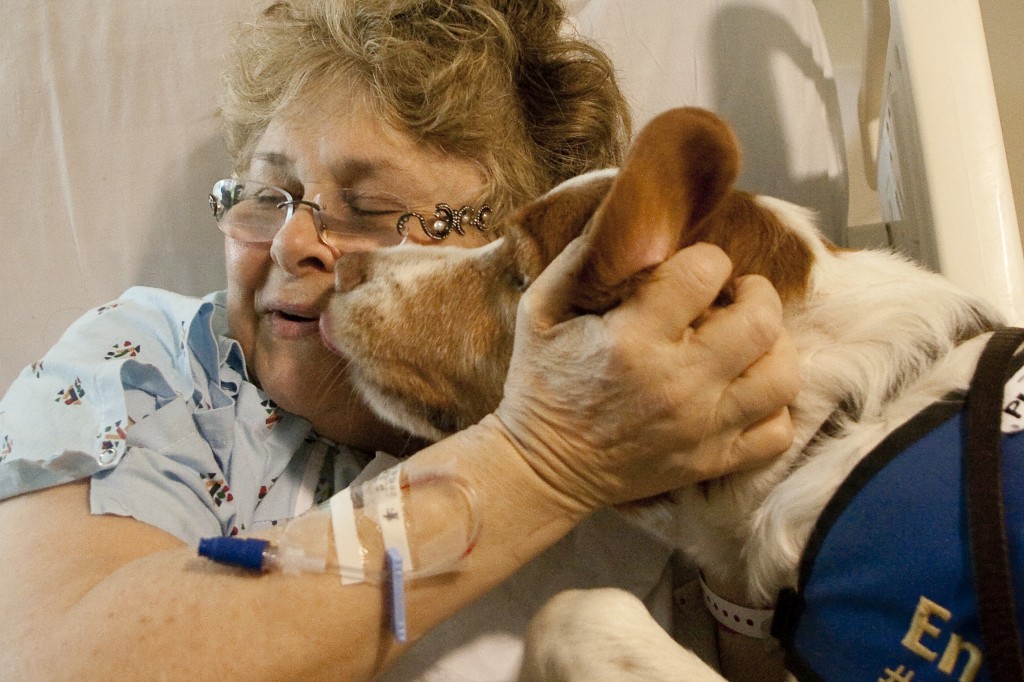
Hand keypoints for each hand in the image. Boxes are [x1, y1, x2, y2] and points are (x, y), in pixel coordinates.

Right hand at [493, 238, 798, 512]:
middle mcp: (678, 383)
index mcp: (633, 339)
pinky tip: (746, 390)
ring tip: (747, 341)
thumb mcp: (539, 310)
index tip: (691, 271)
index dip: (706, 259)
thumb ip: (580, 259)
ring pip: (782, 374)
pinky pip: (778, 432)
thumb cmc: (541, 384)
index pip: (705, 271)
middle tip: (732, 296)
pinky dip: (774, 407)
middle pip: (761, 320)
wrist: (541, 469)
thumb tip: (627, 218)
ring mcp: (702, 428)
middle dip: (755, 293)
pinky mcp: (713, 462)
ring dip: (773, 347)